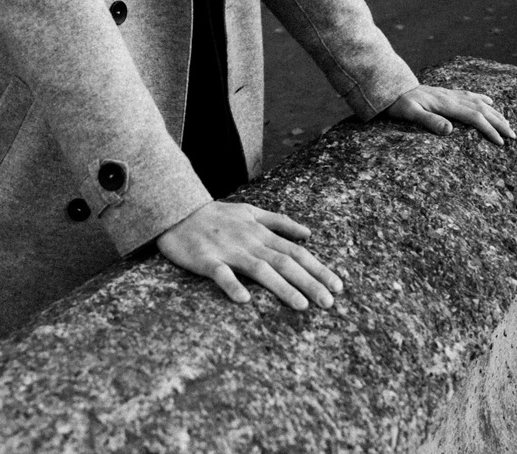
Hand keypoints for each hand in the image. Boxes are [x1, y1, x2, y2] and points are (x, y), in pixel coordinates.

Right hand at [156, 200, 342, 309]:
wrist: (178, 210)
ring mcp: (227, 250)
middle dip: (308, 282)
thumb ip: (279, 222)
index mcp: (260, 232)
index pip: (295, 251)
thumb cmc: (216, 215)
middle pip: (283, 261)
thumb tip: (308, 234)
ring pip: (259, 268)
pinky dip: (232, 285)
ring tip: (301, 305)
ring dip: (281, 287)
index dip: (318, 268)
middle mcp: (249, 241)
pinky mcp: (205, 259)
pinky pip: (220, 273)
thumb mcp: (250, 211)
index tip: (338, 287)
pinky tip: (244, 300)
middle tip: (328, 302)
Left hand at [385, 86, 515, 145]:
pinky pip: (469, 95)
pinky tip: (490, 102)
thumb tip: (450, 130)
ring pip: (479, 102)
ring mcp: (449, 94)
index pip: (474, 117)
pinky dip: (482, 99)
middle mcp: (451, 97)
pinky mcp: (446, 93)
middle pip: (482, 109)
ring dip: (495, 113)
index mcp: (446, 104)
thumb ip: (429, 121)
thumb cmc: (399, 104)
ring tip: (508, 124)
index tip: (501, 143)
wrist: (391, 88)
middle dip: (499, 122)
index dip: (489, 129)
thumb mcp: (410, 114)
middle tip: (514, 136)